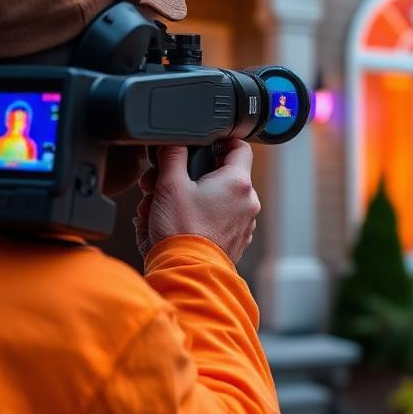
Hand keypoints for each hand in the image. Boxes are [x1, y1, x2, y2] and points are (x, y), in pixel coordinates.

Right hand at [134, 140, 260, 262]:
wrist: (186, 272)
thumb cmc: (181, 232)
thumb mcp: (170, 184)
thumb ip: (173, 155)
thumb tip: (174, 141)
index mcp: (238, 182)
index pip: (240, 146)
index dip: (221, 140)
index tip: (206, 144)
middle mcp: (247, 202)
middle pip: (222, 175)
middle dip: (191, 175)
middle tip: (165, 182)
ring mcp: (243, 223)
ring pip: (217, 198)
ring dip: (192, 197)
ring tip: (164, 206)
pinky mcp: (235, 240)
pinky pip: (218, 219)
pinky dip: (199, 216)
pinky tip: (176, 222)